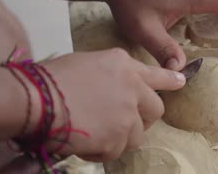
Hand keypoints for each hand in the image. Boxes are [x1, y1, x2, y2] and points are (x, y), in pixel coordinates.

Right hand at [40, 49, 184, 161]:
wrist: (36, 99)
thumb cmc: (51, 79)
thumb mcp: (86, 64)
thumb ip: (110, 75)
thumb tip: (113, 91)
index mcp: (123, 64)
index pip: (156, 73)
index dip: (169, 80)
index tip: (181, 81)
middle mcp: (132, 86)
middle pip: (155, 109)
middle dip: (144, 120)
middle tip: (125, 126)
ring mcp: (128, 112)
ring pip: (137, 135)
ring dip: (118, 138)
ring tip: (93, 134)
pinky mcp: (120, 136)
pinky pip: (116, 151)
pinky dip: (101, 151)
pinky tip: (83, 142)